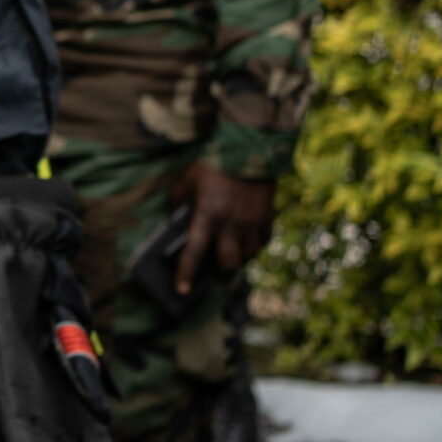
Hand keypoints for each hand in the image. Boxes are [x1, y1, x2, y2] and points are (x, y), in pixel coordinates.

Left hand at [177, 163, 275, 293]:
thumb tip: (174, 216)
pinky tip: (248, 243)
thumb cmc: (212, 165)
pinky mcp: (267, 218)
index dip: (187, 273)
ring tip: (232, 257)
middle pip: (228, 262)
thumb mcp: (187, 179)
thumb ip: (178, 200)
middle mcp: (231, 224)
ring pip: (248, 256)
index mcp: (207, 215)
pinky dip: (255, 246)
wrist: (247, 150)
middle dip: (221, 272)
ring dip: (239, 259)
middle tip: (216, 274)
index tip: (182, 291)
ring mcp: (252, 223)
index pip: (195, 252)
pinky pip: (263, 242)